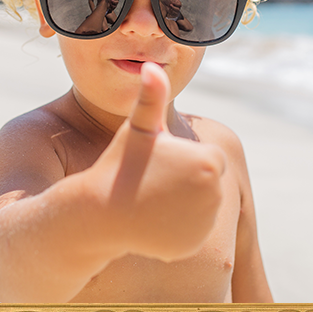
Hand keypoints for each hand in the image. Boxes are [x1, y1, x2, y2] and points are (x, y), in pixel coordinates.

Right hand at [91, 63, 225, 261]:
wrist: (98, 214)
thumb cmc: (118, 165)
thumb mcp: (138, 129)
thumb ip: (152, 97)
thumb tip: (152, 66)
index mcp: (208, 160)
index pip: (208, 157)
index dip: (182, 158)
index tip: (159, 161)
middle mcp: (214, 194)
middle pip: (207, 182)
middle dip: (185, 181)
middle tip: (152, 181)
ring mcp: (204, 224)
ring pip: (200, 207)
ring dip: (181, 203)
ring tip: (150, 199)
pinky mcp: (193, 245)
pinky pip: (191, 230)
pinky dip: (176, 227)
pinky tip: (151, 220)